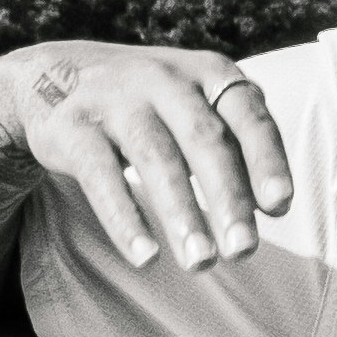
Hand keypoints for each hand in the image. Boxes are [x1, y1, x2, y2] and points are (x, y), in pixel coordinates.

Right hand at [0, 42, 293, 275]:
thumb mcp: (198, 109)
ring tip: (201, 262)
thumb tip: (274, 207)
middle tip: (243, 250)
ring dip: (181, 213)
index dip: (266, 159)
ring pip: (155, 158)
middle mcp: (166, 79)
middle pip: (204, 139)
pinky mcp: (72, 127)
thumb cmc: (153, 105)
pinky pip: (100, 175)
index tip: (280, 205)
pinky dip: (124, 218)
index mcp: (209, 74)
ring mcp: (117, 100)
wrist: (57, 74)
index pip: (247, 115)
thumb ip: (237, 149)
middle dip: (227, 197)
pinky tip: (145, 255)